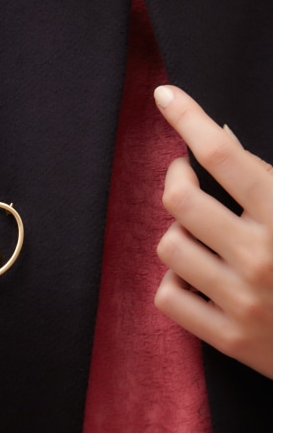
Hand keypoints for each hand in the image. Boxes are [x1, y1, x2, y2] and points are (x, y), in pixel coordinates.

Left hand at [153, 85, 271, 377]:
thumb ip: (269, 178)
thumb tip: (220, 136)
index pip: (222, 155)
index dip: (188, 117)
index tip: (165, 96)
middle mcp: (260, 257)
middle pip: (180, 197)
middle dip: (176, 176)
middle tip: (186, 174)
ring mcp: (242, 301)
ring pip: (169, 244)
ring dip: (178, 232)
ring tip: (201, 234)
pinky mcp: (229, 338)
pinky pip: (168, 296)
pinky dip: (175, 282)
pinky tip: (196, 276)